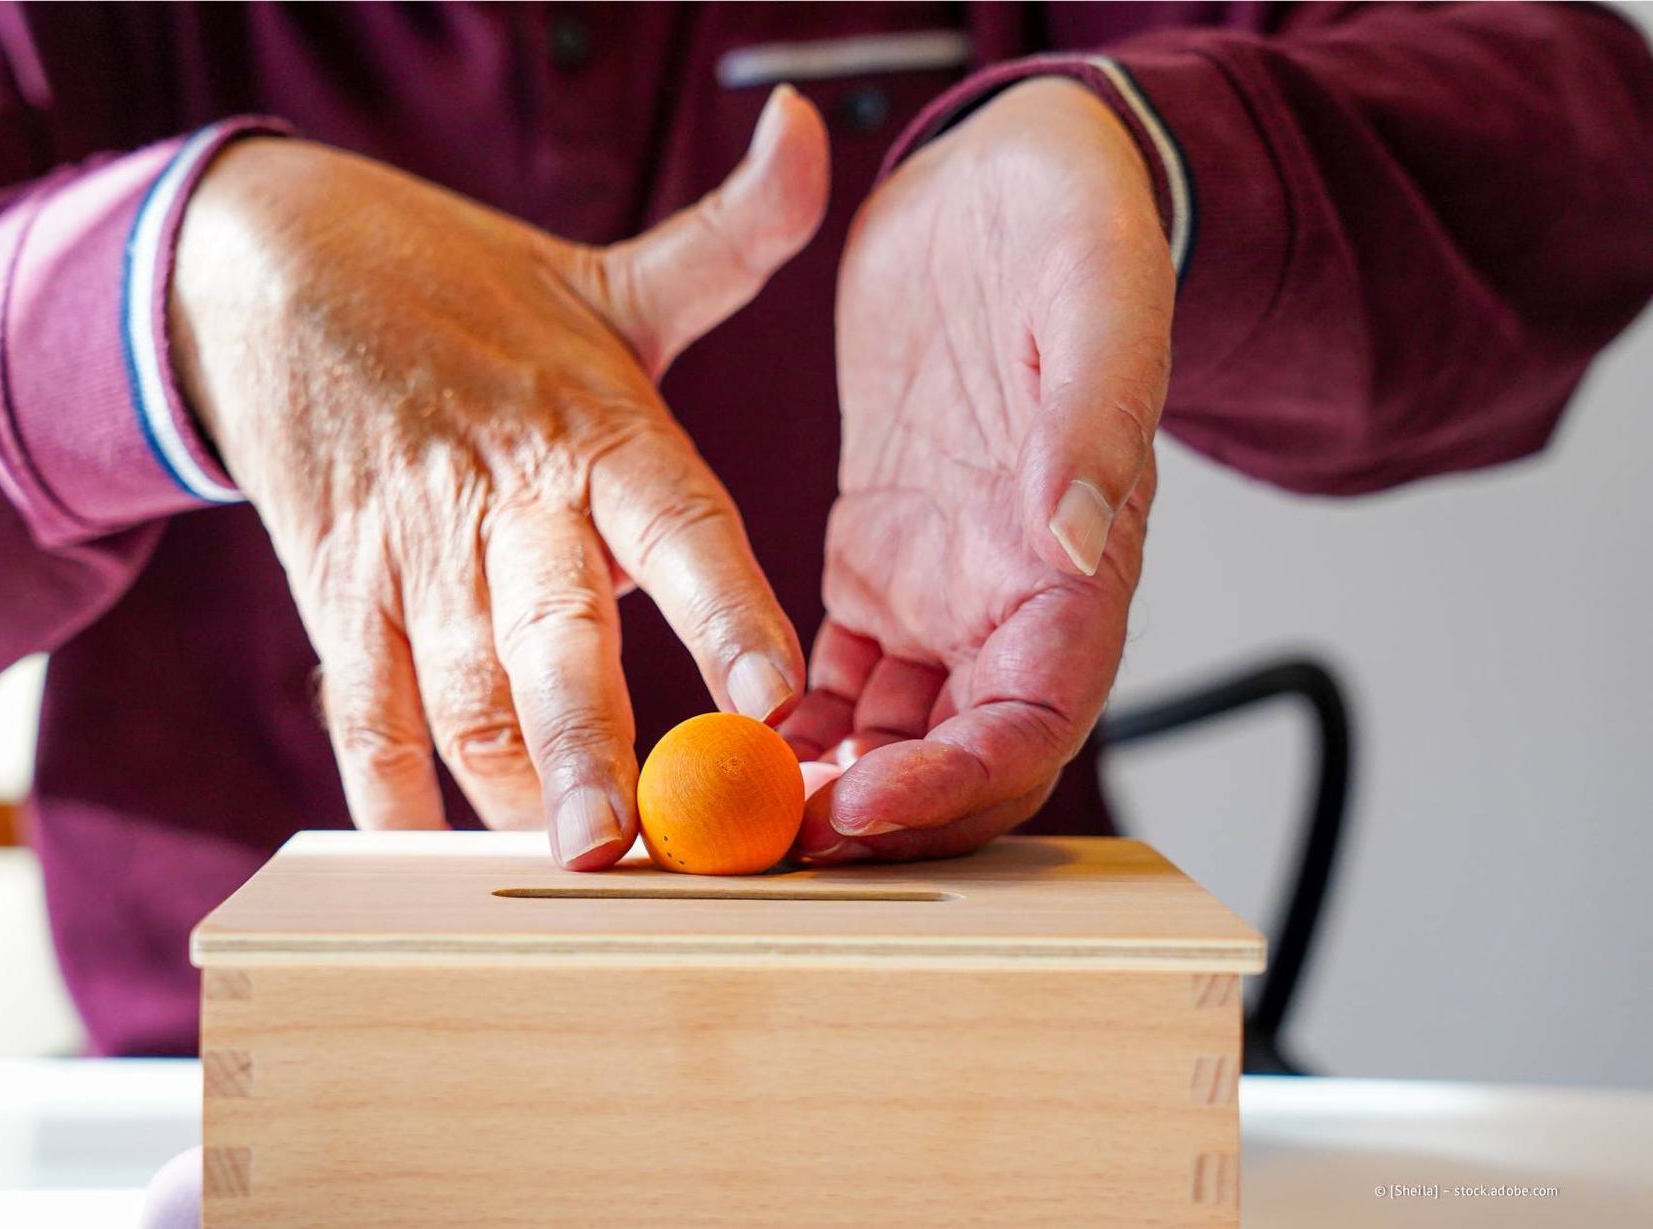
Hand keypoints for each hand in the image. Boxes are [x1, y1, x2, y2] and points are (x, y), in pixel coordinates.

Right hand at [171, 90, 828, 867]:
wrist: (266, 267)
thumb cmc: (474, 290)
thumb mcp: (610, 272)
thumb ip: (733, 237)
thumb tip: (812, 125)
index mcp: (593, 423)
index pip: (677, 521)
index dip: (725, 609)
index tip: (775, 697)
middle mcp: (504, 495)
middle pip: (551, 637)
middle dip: (588, 746)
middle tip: (625, 849)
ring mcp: (407, 550)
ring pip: (456, 692)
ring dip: (501, 790)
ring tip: (555, 871)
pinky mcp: (333, 586)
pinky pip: (358, 705)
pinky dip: (385, 788)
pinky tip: (418, 860)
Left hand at [784, 78, 1172, 862]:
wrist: (1006, 182)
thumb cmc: (1074, 230)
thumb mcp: (1100, 302)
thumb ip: (1095, 422)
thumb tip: (1075, 541)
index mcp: (1083, 569)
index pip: (1034, 723)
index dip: (954, 784)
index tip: (863, 807)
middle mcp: (1012, 603)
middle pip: (955, 759)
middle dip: (878, 817)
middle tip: (772, 843)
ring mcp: (940, 591)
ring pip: (889, 737)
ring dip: (822, 788)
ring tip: (729, 813)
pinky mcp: (875, 560)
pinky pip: (831, 679)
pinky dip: (788, 725)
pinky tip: (727, 744)